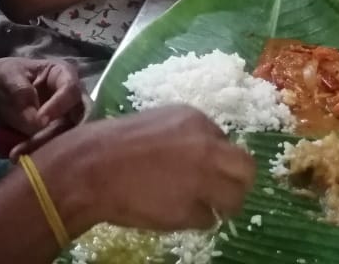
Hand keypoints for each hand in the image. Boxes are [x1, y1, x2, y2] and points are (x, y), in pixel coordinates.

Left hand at [0, 58, 84, 158]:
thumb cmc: (8, 76)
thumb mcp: (9, 76)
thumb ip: (22, 93)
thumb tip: (37, 123)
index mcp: (64, 74)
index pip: (71, 90)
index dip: (59, 105)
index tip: (41, 120)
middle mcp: (72, 98)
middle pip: (75, 119)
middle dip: (53, 135)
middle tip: (29, 145)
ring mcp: (67, 119)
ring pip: (66, 138)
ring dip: (44, 148)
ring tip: (17, 154)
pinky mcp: (58, 136)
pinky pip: (54, 148)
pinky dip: (38, 155)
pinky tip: (18, 157)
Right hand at [39, 107, 255, 232]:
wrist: (92, 167)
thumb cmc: (115, 144)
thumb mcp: (157, 124)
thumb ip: (186, 136)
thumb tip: (204, 155)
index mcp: (196, 120)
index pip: (227, 143)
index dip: (216, 160)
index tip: (203, 169)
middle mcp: (207, 146)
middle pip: (246, 170)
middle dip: (237, 184)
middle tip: (221, 195)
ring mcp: (203, 178)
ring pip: (235, 199)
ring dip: (219, 205)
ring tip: (196, 207)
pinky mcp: (192, 208)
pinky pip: (206, 220)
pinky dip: (193, 220)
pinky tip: (170, 211)